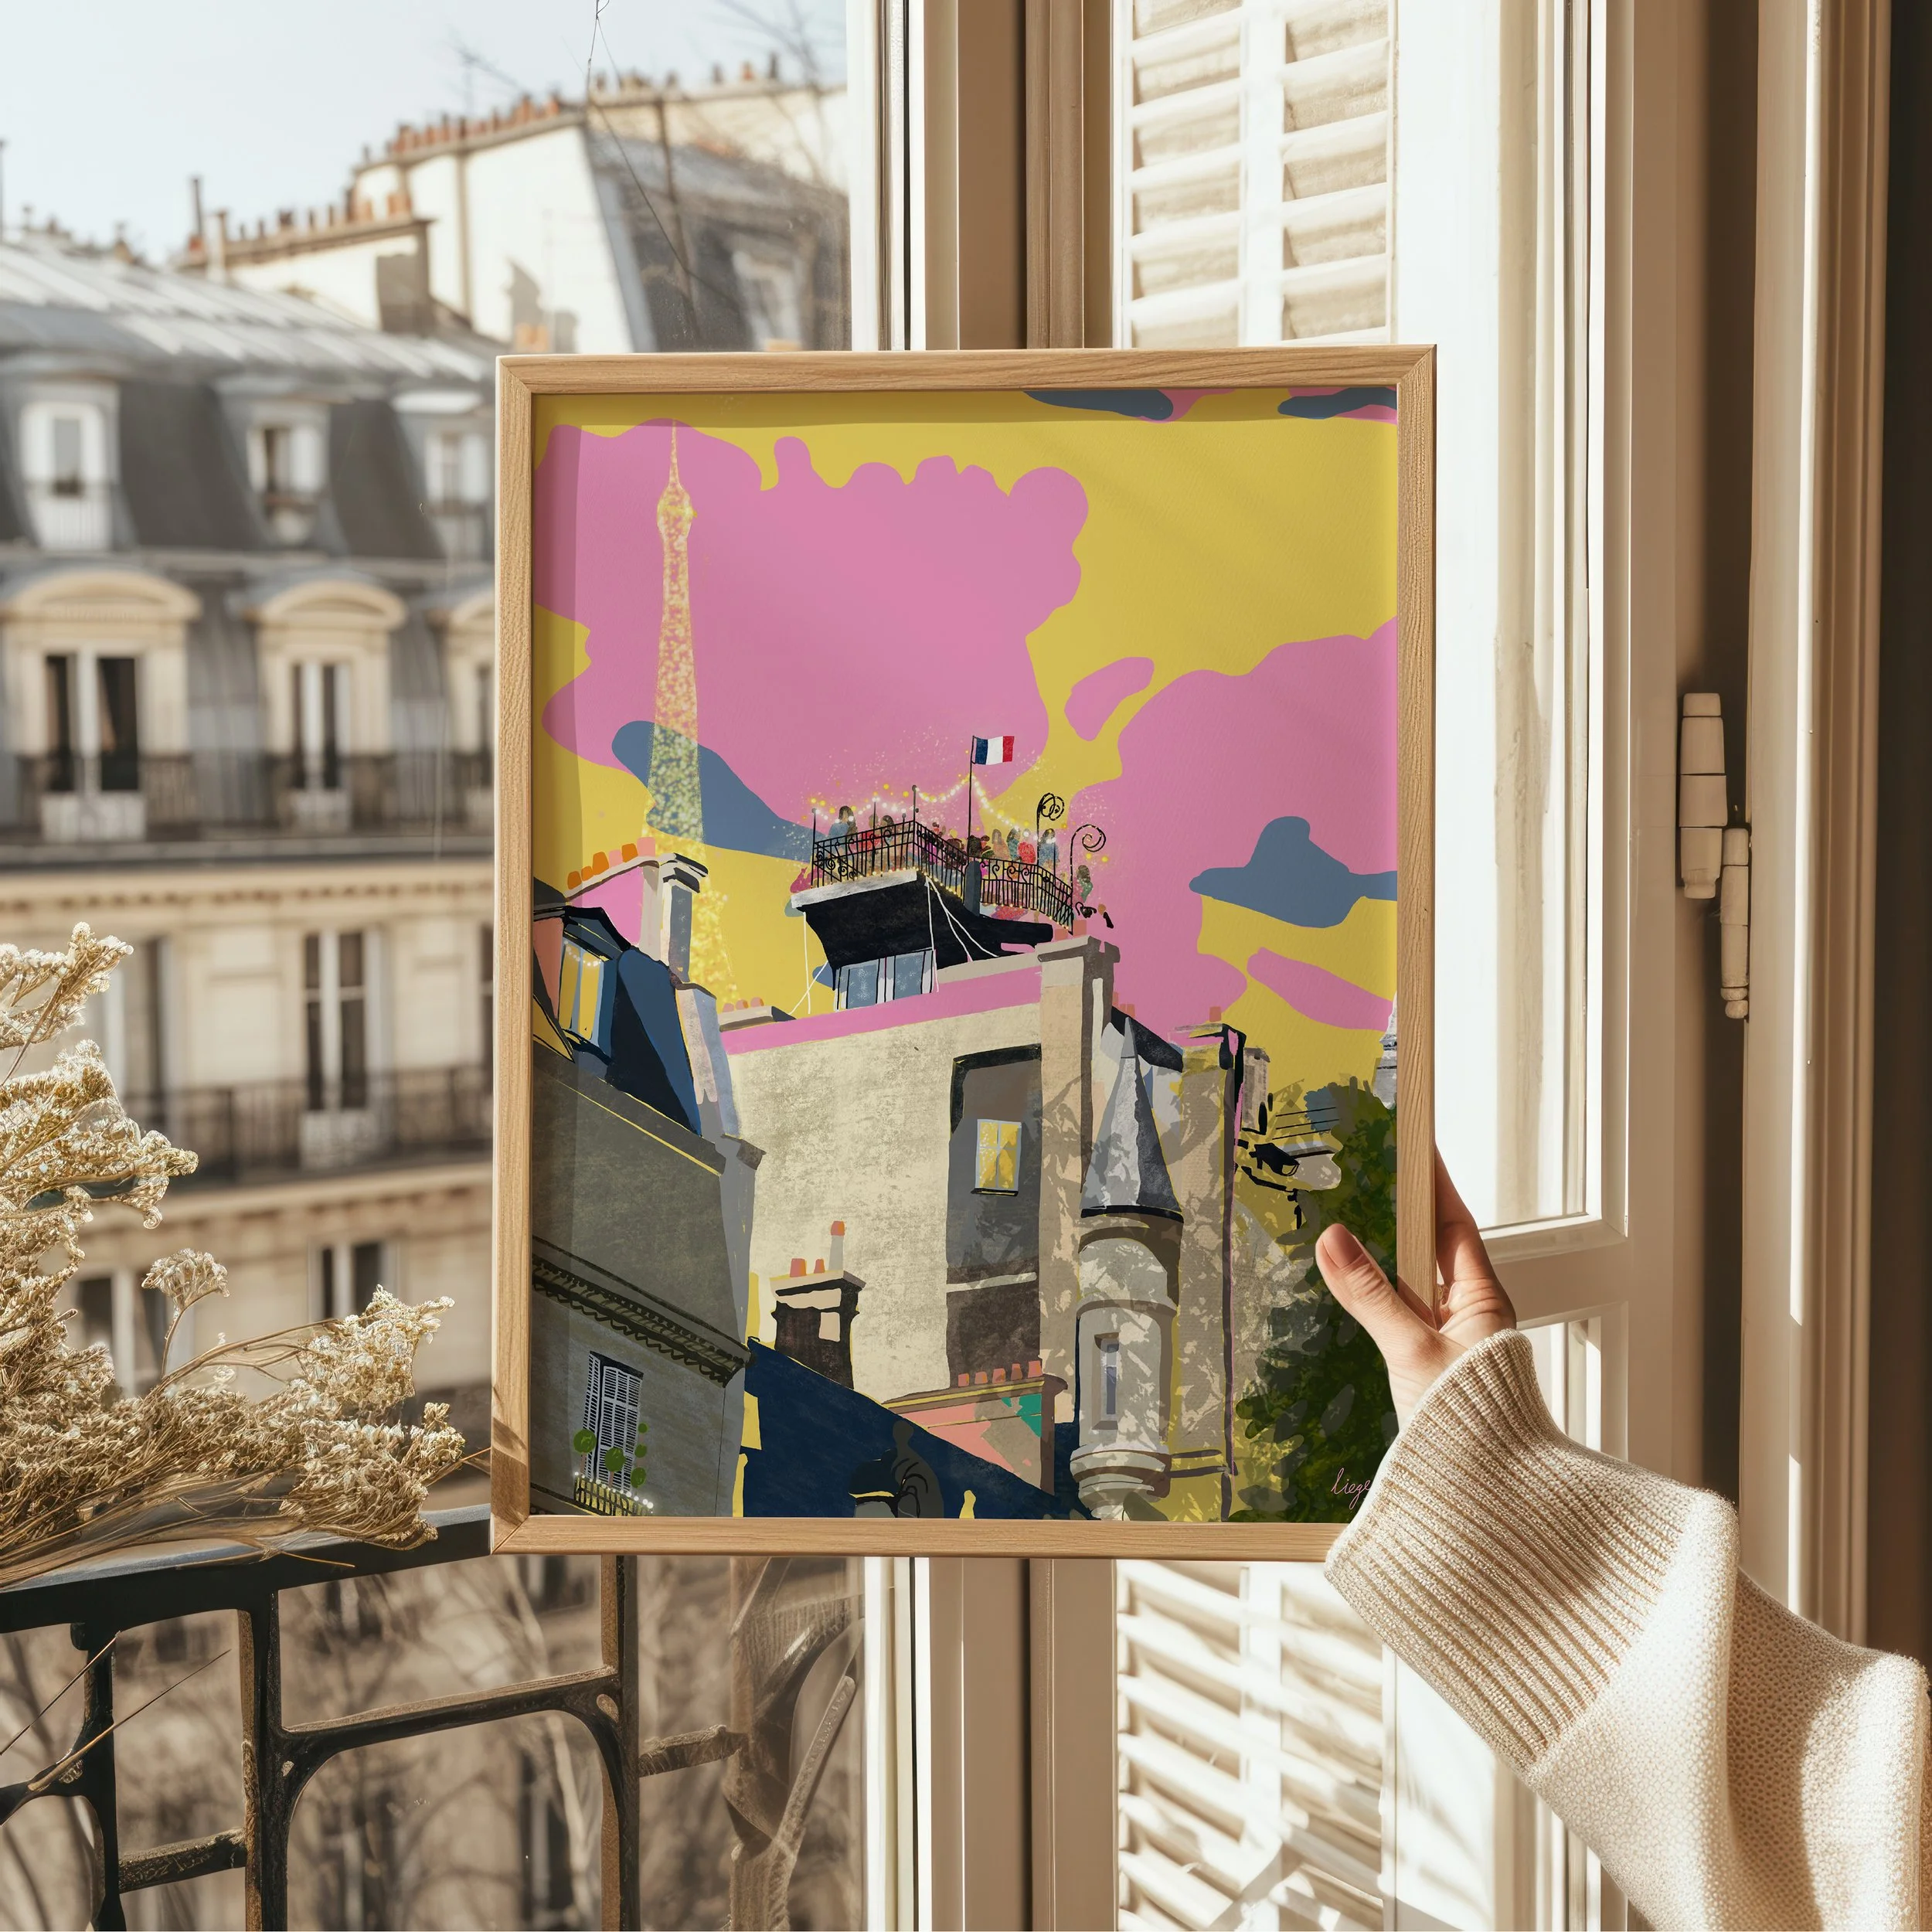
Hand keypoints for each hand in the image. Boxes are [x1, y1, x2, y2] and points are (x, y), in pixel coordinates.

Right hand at [1316, 1150, 1515, 1427]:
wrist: (1487, 1495)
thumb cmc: (1470, 1426)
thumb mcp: (1410, 1351)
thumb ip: (1369, 1295)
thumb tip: (1333, 1239)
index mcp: (1483, 1300)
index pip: (1454, 1223)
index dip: (1432, 1183)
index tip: (1411, 1146)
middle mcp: (1470, 1315)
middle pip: (1430, 1248)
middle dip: (1398, 1213)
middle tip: (1363, 1173)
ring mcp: (1449, 1341)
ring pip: (1410, 1284)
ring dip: (1379, 1257)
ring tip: (1342, 1217)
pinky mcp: (1427, 1366)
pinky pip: (1398, 1315)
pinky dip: (1373, 1297)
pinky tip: (1344, 1288)